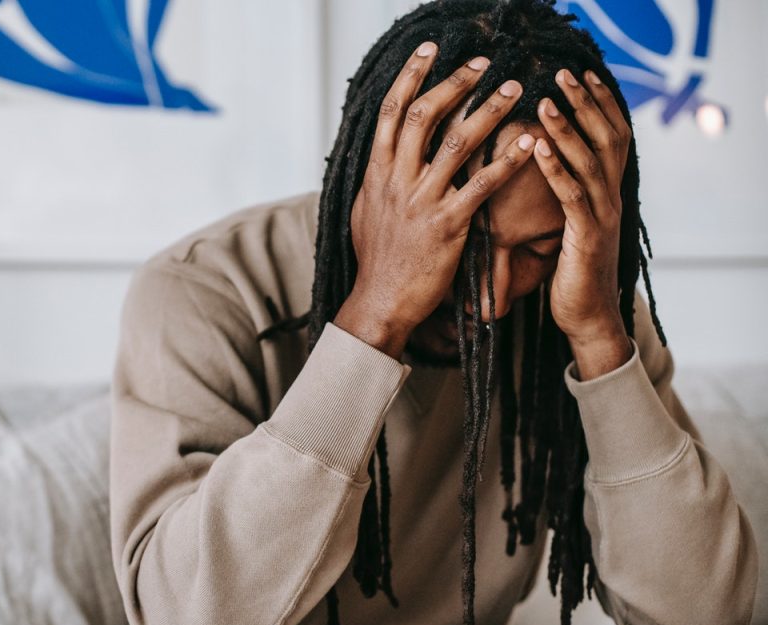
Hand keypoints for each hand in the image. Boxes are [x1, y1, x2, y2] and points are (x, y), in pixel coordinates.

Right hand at [335, 43, 537, 357]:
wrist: (380, 301)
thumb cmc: (377, 259)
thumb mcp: (366, 211)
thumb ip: (377, 179)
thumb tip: (381, 155)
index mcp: (376, 173)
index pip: (391, 112)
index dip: (410, 76)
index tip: (429, 51)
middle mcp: (396, 180)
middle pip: (423, 116)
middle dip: (454, 83)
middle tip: (483, 63)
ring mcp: (422, 201)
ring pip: (457, 144)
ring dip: (488, 110)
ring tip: (514, 88)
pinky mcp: (447, 225)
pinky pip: (482, 185)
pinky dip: (507, 160)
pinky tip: (530, 142)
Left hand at [533, 69, 632, 374]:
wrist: (587, 319)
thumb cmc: (572, 274)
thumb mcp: (569, 229)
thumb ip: (566, 199)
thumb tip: (546, 171)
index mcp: (607, 193)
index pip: (610, 137)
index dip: (599, 105)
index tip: (581, 76)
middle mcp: (610, 199)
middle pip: (605, 138)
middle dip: (584, 104)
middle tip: (565, 74)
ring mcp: (601, 217)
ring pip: (589, 162)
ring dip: (567, 129)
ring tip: (548, 102)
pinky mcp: (586, 238)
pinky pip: (572, 197)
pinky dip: (556, 169)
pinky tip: (538, 148)